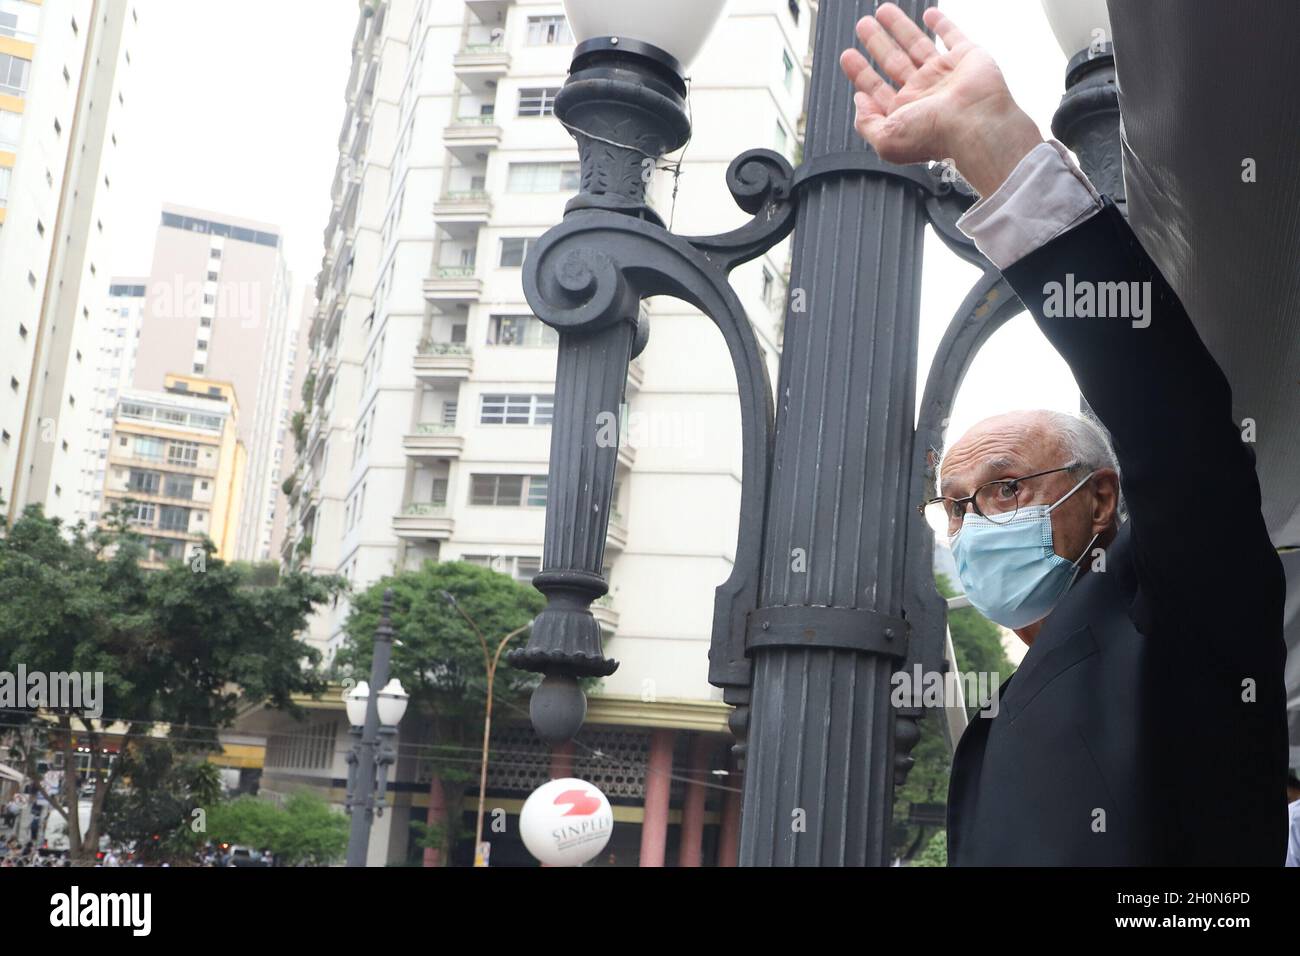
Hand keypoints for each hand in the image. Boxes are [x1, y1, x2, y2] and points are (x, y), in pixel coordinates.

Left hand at [839, 4, 1042, 195]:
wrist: (975, 124)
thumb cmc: (934, 135)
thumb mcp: (886, 140)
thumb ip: (866, 123)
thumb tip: (859, 101)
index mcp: (904, 112)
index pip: (876, 88)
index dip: (860, 72)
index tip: (847, 56)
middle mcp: (924, 93)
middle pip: (893, 62)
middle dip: (876, 43)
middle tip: (863, 26)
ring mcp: (945, 74)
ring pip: (917, 44)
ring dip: (899, 27)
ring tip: (881, 11)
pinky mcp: (966, 57)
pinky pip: (953, 35)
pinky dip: (942, 23)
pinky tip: (928, 13)